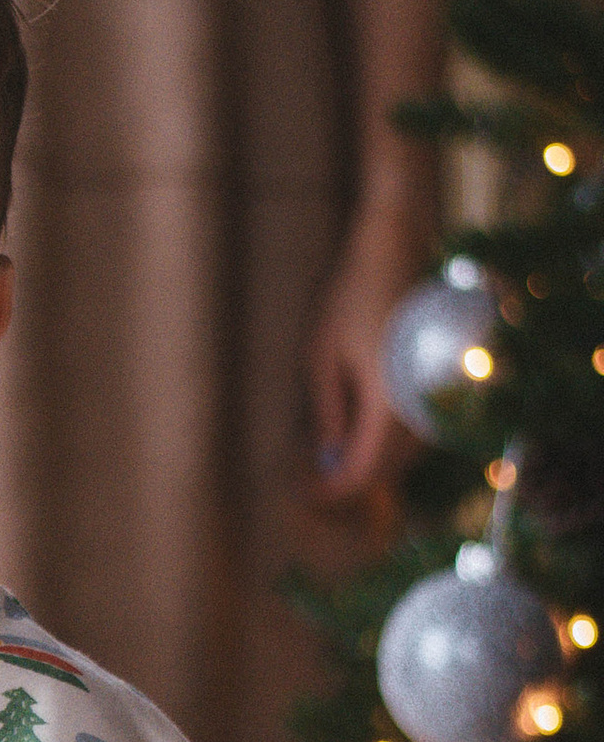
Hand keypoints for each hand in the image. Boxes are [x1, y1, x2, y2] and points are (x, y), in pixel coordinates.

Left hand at [304, 195, 434, 510]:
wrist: (395, 248)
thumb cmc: (350, 296)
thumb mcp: (321, 357)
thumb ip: (326, 412)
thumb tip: (325, 458)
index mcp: (388, 404)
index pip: (362, 472)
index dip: (330, 491)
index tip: (300, 494)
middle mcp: (422, 407)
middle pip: (386, 471)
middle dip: (347, 483)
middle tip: (309, 482)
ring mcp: (436, 394)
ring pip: (405, 456)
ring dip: (368, 464)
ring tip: (326, 459)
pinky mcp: (440, 382)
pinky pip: (416, 433)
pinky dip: (386, 444)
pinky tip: (357, 434)